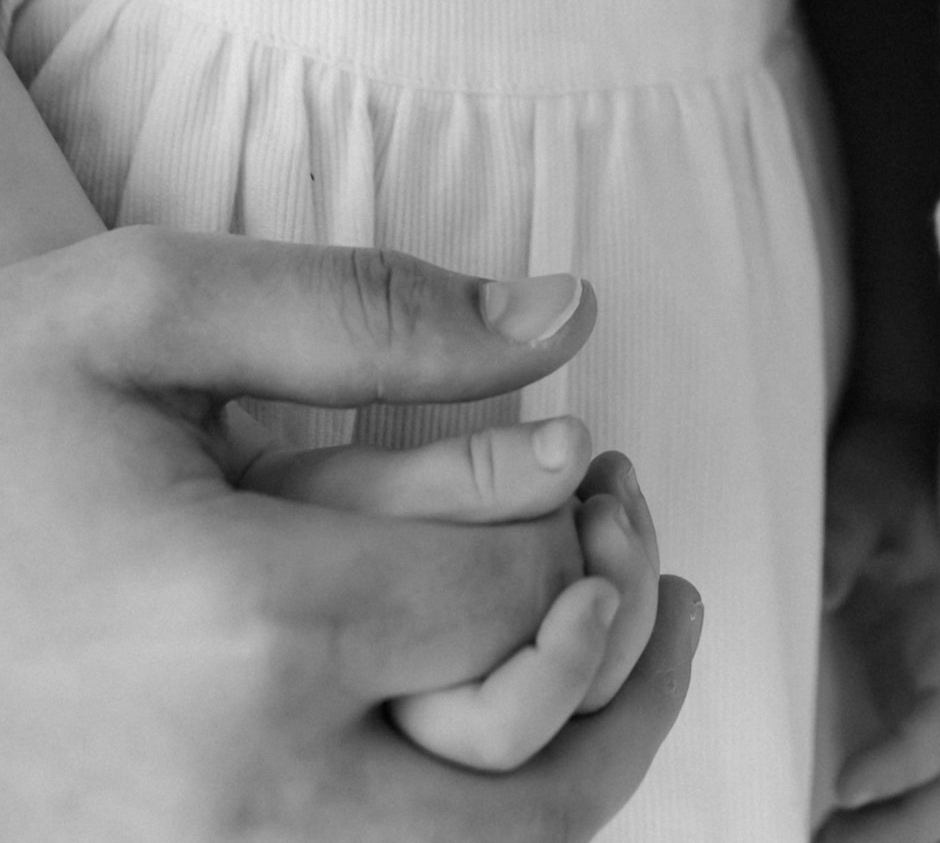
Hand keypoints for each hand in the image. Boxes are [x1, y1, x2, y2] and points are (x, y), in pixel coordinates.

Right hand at [0, 226, 700, 836]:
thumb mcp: (144, 313)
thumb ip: (371, 312)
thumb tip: (569, 313)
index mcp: (247, 627)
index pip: (522, 599)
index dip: (582, 518)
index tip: (586, 456)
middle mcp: (241, 795)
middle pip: (535, 795)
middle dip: (620, 667)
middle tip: (632, 558)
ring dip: (569, 773)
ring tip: (596, 645)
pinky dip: (455, 824)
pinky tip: (474, 726)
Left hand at [812, 409, 939, 837]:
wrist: (907, 444)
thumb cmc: (885, 467)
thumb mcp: (859, 488)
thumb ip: (841, 534)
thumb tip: (823, 595)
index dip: (910, 759)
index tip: (845, 785)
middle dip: (912, 822)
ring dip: (906, 827)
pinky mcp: (926, 688)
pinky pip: (932, 766)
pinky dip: (897, 807)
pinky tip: (838, 822)